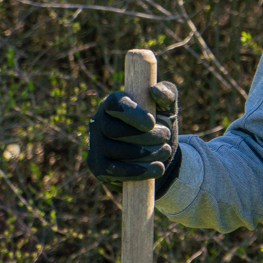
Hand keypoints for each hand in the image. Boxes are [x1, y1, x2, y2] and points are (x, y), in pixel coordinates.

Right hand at [86, 81, 180, 197]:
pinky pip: (113, 172)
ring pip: (115, 152)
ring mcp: (95, 145)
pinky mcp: (98, 167)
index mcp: (113, 102)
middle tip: (166, 137)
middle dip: (144, 136)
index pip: (115, 104)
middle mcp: (98, 122)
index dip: (132, 114)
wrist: (157, 153)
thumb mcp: (167, 108)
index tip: (152, 123)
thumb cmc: (160, 124)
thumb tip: (155, 91)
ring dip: (145, 154)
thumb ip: (167, 94)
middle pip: (114, 130)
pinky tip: (157, 169)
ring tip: (165, 151)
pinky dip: (138, 172)